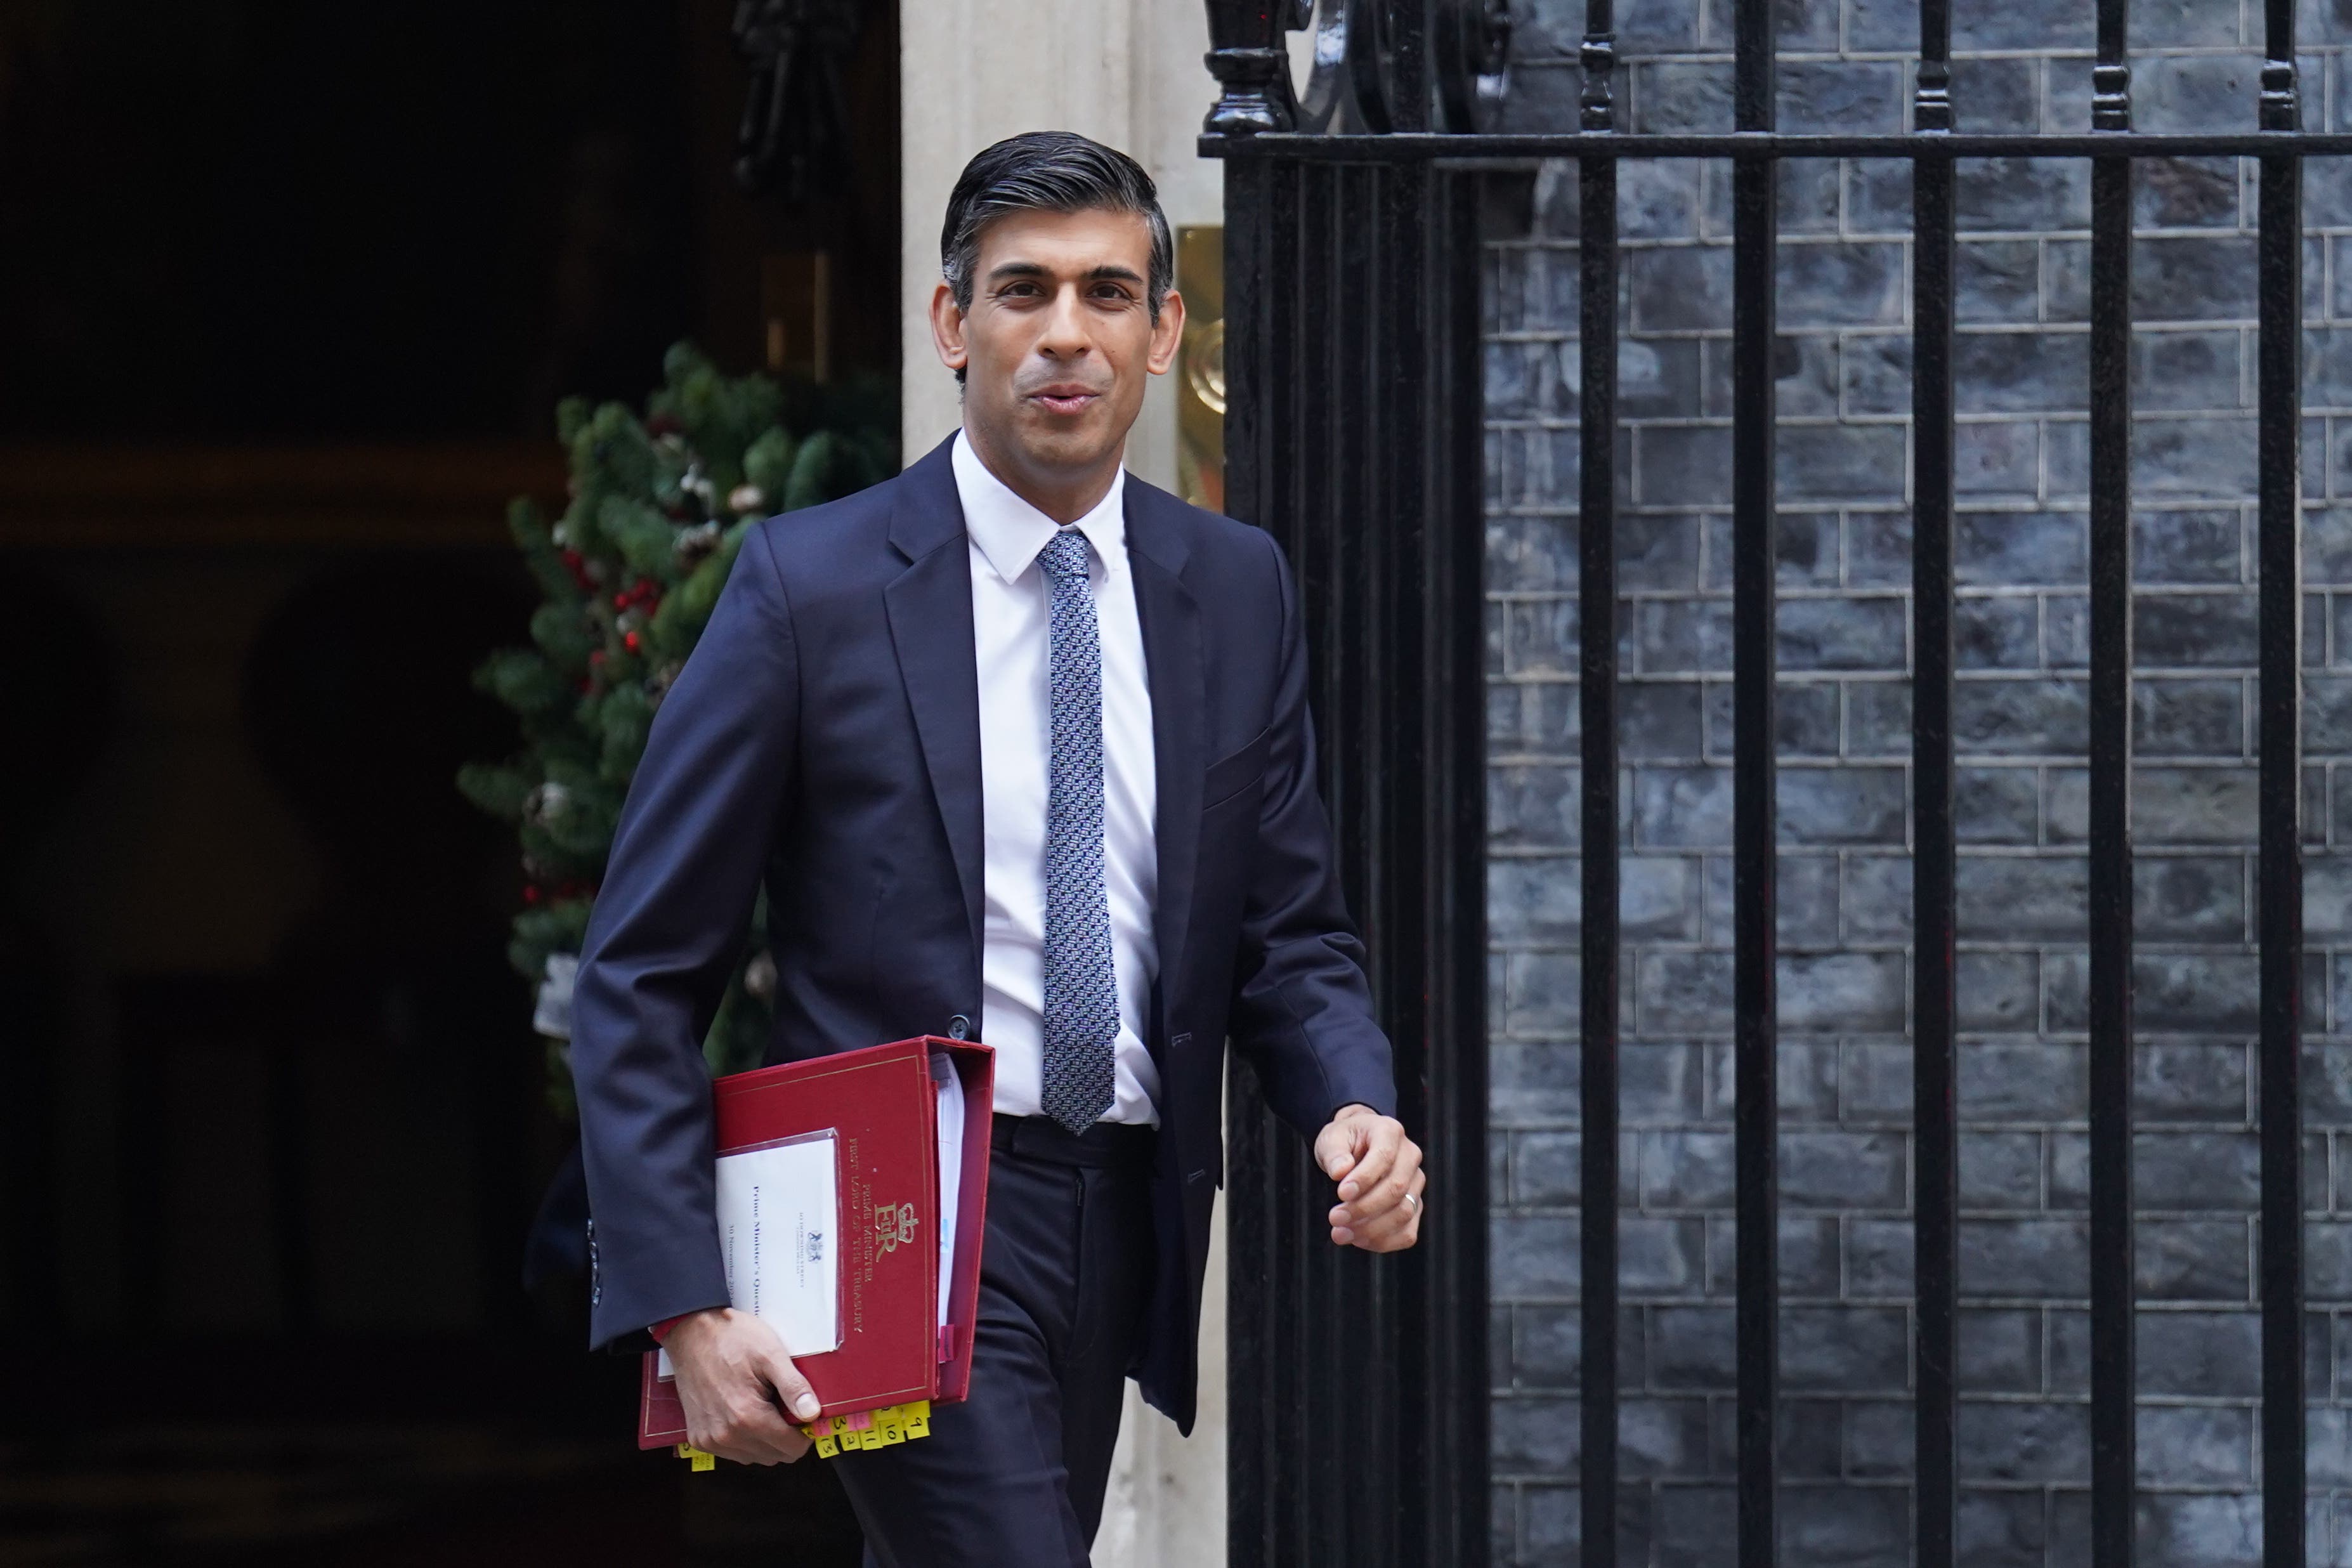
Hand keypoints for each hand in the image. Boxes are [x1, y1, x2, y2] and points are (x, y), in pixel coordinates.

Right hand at [666, 1307, 817, 1464]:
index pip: (792, 1448)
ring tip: (763, 1406)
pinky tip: (744, 1413)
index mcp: (748, 1416)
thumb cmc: (732, 1339)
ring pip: (755, 1457)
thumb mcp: (771, 1355)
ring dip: (765, 1440)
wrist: (692, 1333)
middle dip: (786, 1436)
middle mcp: (727, 1435)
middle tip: (785, 1406)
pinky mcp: (698, 1439)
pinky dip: (745, 1440)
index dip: (806, 1433)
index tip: (807, 1416)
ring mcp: (710, 1440)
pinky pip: (733, 1453)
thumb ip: (794, 1388)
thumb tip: (813, 1415)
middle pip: (775, 1456)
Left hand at [1313, 1104, 1424, 1252]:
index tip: (1341, 1194)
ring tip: (1340, 1233)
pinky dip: (1384, 1241)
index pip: (1384, 1157)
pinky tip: (1358, 1239)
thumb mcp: (1331, 1139)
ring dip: (1371, 1229)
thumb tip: (1341, 1172)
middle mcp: (1410, 1156)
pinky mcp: (1414, 1205)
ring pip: (1404, 1212)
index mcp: (1390, 1132)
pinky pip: (1407, 1232)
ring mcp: (1415, 1183)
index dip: (1364, 1179)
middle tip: (1335, 1218)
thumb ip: (1334, 1153)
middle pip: (1396, 1188)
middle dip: (1363, 1208)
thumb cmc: (1344, 1141)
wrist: (1355, 1146)